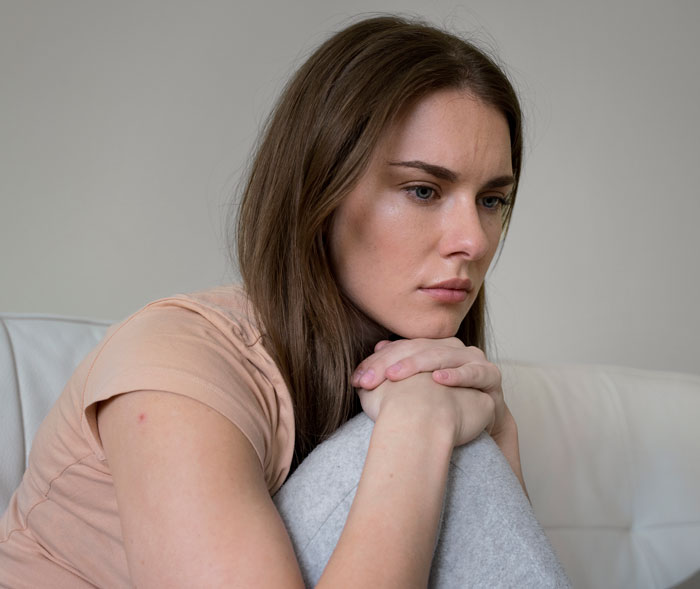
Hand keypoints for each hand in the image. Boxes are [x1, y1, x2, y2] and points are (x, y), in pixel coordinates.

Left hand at [352, 338, 507, 436]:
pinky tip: (438, 379)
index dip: (378, 362)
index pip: (402, 348)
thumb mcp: (412, 391)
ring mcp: (473, 358)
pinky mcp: (490, 375)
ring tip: (395, 375)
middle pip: (418, 349)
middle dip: (391, 364)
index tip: (357, 380)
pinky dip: (456, 375)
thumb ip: (394, 371)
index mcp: (432, 347)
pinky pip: (473, 372)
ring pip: (442, 355)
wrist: (476, 425)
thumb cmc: (442, 408)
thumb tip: (376, 348)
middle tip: (369, 380)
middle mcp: (452, 348)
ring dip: (418, 364)